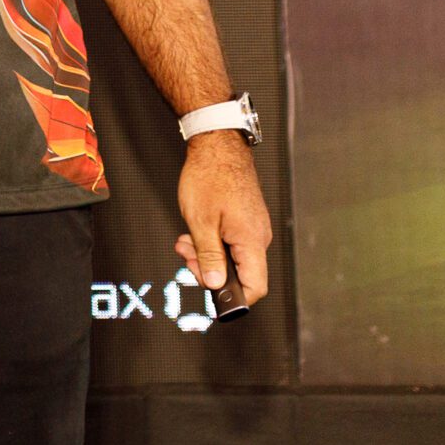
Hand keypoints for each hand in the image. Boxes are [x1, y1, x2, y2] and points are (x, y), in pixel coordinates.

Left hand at [174, 132, 271, 301]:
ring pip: (233, 257)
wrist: (218, 146)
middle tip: (186, 257)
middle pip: (240, 274)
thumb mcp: (201, 221)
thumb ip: (209, 256)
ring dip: (207, 255)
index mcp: (252, 241)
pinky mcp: (246, 221)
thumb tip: (215, 284)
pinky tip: (196, 233)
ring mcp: (253, 229)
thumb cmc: (209, 177)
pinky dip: (212, 243)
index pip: (255, 286)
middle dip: (209, 270)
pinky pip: (232, 243)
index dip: (234, 297)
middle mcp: (258, 237)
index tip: (211, 295)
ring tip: (186, 242)